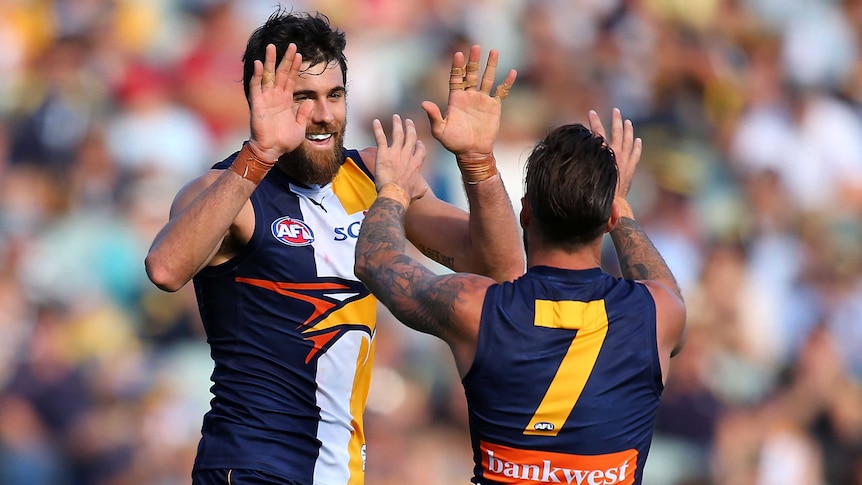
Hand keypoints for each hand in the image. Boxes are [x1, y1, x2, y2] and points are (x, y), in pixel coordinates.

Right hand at [247, 43, 313, 160]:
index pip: (291, 79)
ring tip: (272, 47)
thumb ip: (304, 113)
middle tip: (292, 45)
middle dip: (286, 59)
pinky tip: (259, 63)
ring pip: (267, 75)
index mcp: (286, 101)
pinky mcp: (257, 103)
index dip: (295, 67)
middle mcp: (276, 96)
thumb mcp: (300, 127)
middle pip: (281, 73)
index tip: (300, 54)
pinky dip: (257, 74)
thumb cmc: (284, 141)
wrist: (272, 151)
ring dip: (269, 61)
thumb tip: (310, 100)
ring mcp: (266, 98)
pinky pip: (256, 86)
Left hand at [372, 115, 428, 204]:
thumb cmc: (406, 195)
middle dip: (410, 128)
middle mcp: (407, 155)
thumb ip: (421, 188)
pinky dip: (378, 129)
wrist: (395, 194)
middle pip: (411, 137)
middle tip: (408, 122)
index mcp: (416, 164)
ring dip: (397, 124)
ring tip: (396, 117)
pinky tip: (376, 121)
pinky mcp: (384, 153)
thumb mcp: (418, 191)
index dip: (419, 144)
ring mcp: (396, 152)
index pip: (420, 150)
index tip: (418, 141)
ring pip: (398, 134)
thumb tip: (424, 190)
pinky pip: (381, 138)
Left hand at [421, 45, 516, 158]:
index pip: (456, 78)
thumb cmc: (454, 143)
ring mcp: (482, 100)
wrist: (472, 153)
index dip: (457, 66)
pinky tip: (512, 72)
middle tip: (476, 47)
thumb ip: (434, 116)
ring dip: (490, 65)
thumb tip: (423, 103)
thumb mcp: (440, 131)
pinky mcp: (494, 107)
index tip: (458, 54)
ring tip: (494, 51)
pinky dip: (506, 83)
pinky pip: (501, 92)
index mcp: (456, 99)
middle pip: (471, 74)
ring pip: (487, 78)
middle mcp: (469, 96)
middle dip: (473, 61)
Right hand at [588, 108, 641, 198]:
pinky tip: (638, 140)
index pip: (598, 132)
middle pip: (617, 132)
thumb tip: (576, 150)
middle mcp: (617, 154)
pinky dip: (637, 146)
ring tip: (628, 121)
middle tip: (616, 111)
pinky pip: (636, 154)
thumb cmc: (597, 189)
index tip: (591, 112)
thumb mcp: (587, 173)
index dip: (594, 121)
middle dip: (616, 120)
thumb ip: (584, 161)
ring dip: (628, 130)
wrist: (612, 203)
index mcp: (605, 153)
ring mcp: (626, 160)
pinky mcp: (630, 169)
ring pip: (629, 140)